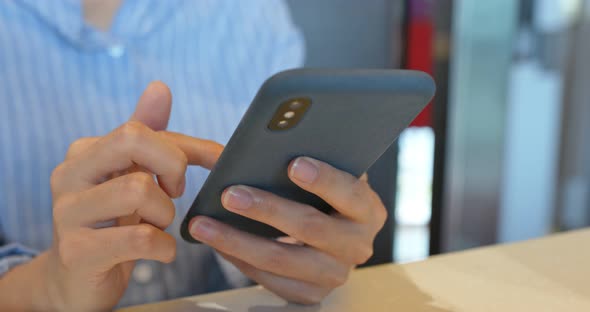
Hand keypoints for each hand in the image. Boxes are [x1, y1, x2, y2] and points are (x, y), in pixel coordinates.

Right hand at [41, 82, 221, 310]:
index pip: (142, 128)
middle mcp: (69, 175)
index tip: (213, 162)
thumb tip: (160, 87)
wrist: (75, 280)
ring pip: (139, 190)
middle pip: (133, 139)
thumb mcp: (131, 177)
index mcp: (85, 152)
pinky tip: (160, 251)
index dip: (187, 145)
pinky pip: (140, 238)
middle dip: (172, 166)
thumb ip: (149, 136)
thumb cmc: (113, 223)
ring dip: (165, 214)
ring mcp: (67, 213)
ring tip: (157, 225)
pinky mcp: (77, 252)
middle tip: (175, 192)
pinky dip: (164, 247)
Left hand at [189, 157, 386, 303]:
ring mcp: (334, 274)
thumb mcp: (332, 180)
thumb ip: (316, 164)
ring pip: (281, 259)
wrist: (335, 240)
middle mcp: (357, 246)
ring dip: (237, 240)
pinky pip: (269, 279)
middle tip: (230, 194)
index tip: (293, 164)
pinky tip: (217, 243)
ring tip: (204, 223)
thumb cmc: (327, 199)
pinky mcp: (310, 294)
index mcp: (368, 211)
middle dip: (266, 209)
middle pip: (309, 227)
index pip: (350, 193)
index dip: (323, 179)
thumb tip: (274, 145)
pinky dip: (239, 260)